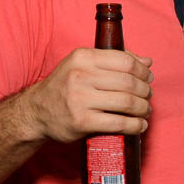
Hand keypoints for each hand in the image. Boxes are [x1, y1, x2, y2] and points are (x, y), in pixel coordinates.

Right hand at [25, 47, 152, 142]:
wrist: (36, 112)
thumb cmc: (66, 86)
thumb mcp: (84, 65)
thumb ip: (115, 60)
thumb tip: (147, 62)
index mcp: (83, 57)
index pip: (126, 62)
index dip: (143, 71)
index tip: (148, 78)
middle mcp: (80, 76)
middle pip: (129, 83)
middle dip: (145, 91)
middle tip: (147, 97)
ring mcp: (80, 100)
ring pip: (127, 102)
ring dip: (143, 108)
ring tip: (145, 111)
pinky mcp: (82, 122)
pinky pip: (119, 123)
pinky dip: (135, 125)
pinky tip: (140, 125)